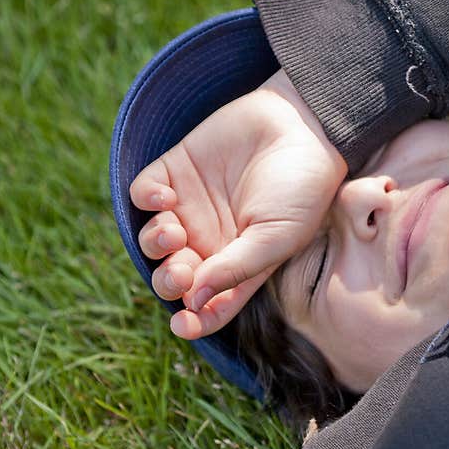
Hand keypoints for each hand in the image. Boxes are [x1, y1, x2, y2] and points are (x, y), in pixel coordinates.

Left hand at [129, 69, 347, 338]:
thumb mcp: (278, 237)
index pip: (209, 304)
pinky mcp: (177, 169)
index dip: (192, 321)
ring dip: (154, 243)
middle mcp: (212, 239)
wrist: (304, 125)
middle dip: (169, 280)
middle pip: (174, 276)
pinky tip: (165, 196)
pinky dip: (146, 199)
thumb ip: (237, 269)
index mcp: (239, 264)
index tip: (183, 323)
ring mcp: (192, 205)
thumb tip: (193, 302)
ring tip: (171, 230)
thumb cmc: (302, 188)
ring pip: (152, 239)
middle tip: (182, 269)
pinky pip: (144, 193)